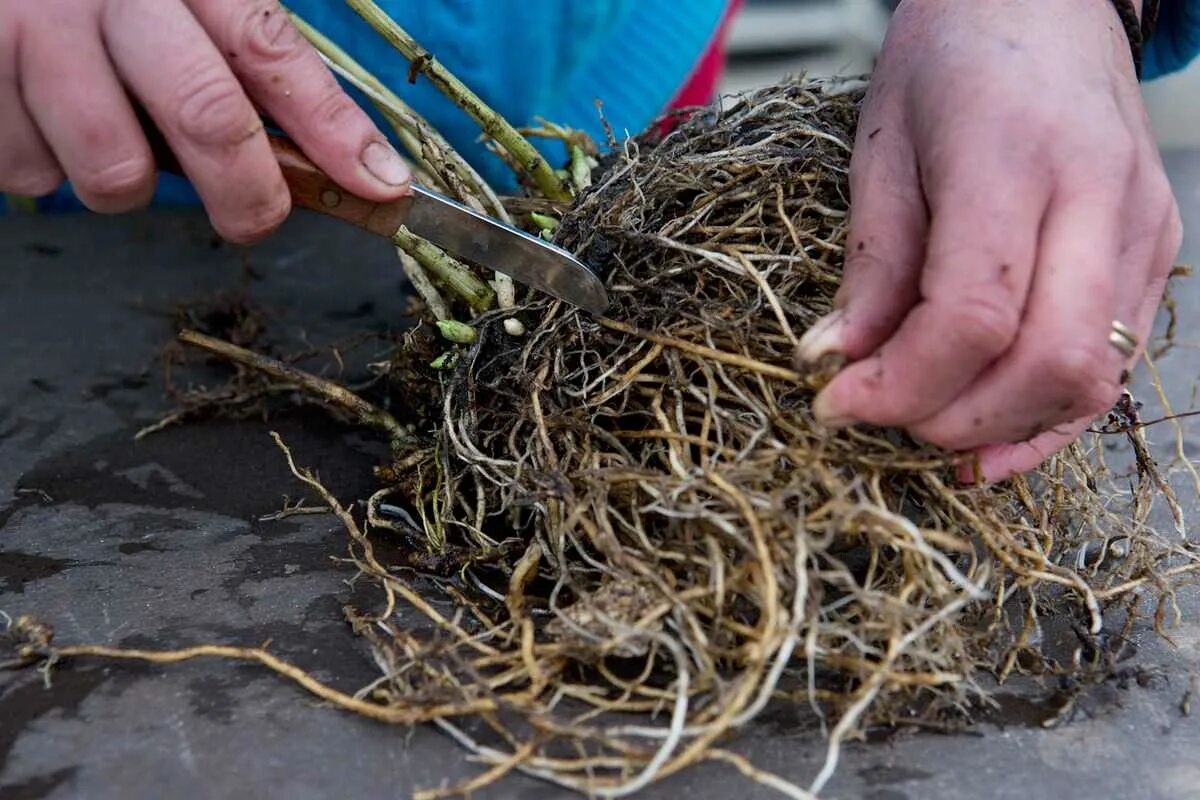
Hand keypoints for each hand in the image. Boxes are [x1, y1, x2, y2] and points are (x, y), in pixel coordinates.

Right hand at [0, 0, 410, 241]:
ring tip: (106, 130)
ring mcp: (35, 34)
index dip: (333, 129)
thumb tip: (351, 164)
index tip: (381, 188)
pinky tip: (42, 116)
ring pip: (116, 172)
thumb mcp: (182, 6)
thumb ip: (250, 69)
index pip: (272, 53)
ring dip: (126, 181)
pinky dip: (47, 166)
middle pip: (208, 117)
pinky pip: (33, 174)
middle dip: (250, 194)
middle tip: (257, 216)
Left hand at [797, 0, 1180, 482]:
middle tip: (881, 417)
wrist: (1045, 2)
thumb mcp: (883, 148)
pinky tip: (992, 434)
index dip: (900, 384)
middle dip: (953, 419)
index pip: (972, 316)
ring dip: (1003, 428)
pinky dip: (1050, 414)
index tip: (837, 403)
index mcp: (1015, 158)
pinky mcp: (1155, 250)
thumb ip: (872, 264)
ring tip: (926, 427)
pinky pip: (1114, 362)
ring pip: (1093, 378)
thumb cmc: (952, 60)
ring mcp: (1142, 227)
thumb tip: (839, 363)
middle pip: (1048, 363)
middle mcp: (1099, 198)